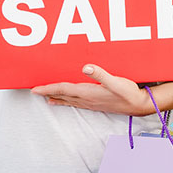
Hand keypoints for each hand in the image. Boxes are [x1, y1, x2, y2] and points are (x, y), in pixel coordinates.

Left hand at [31, 64, 153, 115]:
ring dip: (55, 97)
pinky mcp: (95, 104)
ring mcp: (90, 103)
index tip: (35, 89)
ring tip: (44, 97)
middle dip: (47, 92)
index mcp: (88, 92)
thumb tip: (86, 67)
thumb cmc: (128, 93)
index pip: (63, 89)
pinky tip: (62, 101)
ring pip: (67, 99)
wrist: (139, 105)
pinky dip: (65, 101)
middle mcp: (86, 99)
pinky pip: (75, 102)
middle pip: (62, 95)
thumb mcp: (117, 81)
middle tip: (33, 91)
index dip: (48, 88)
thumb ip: (101, 74)